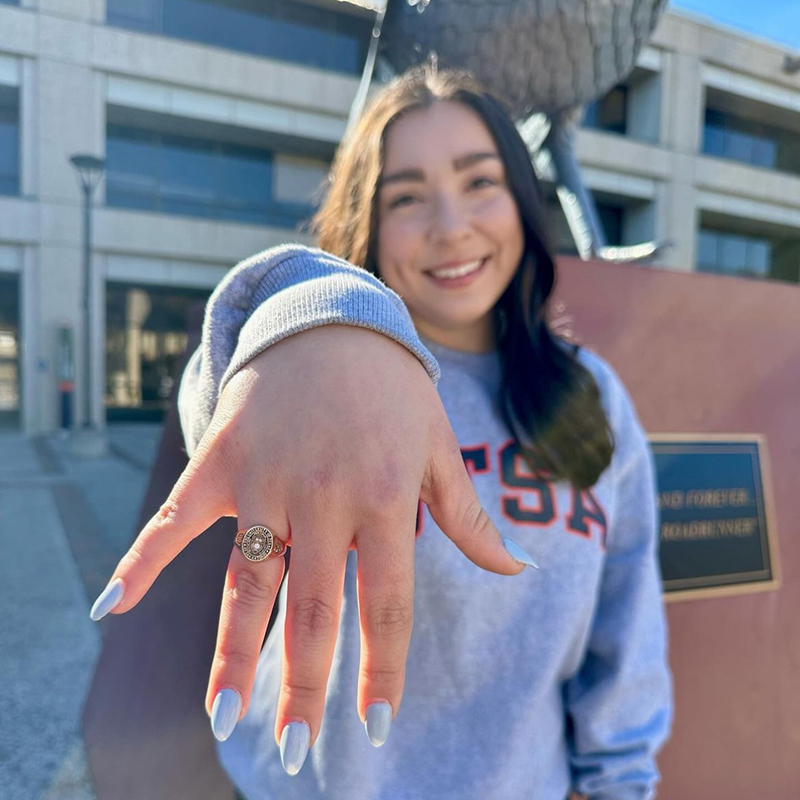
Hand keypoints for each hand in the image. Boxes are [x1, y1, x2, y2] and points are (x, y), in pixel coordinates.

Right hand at [90, 325, 534, 770]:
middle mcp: (325, 497)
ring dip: (231, 654)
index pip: (386, 606)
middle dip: (304, 687)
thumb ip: (469, 518)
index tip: (373, 728)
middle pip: (312, 611)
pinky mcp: (222, 460)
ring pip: (245, 583)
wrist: (334, 321)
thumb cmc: (395, 391)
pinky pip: (176, 517)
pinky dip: (141, 558)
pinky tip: (109, 607)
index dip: (380, 672)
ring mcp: (267, 480)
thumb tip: (518, 572)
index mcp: (386, 500)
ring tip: (223, 721)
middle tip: (296, 752)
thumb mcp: (440, 448)